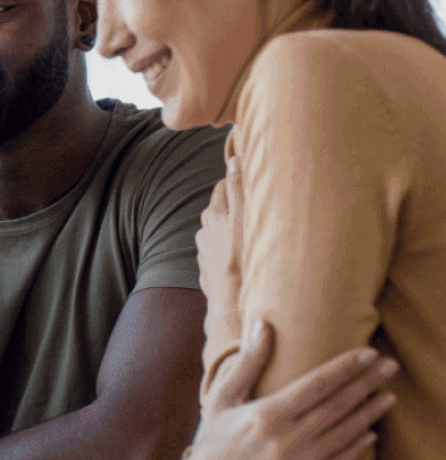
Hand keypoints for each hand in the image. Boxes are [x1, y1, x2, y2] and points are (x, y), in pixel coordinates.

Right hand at [173, 321, 397, 459]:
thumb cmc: (215, 439)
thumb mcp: (224, 396)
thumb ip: (248, 362)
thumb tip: (262, 325)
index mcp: (266, 414)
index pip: (316, 384)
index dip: (345, 366)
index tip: (367, 352)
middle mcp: (285, 440)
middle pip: (336, 406)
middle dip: (366, 383)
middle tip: (390, 366)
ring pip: (343, 434)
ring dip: (370, 413)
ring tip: (389, 397)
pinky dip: (357, 447)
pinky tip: (371, 433)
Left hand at [196, 156, 243, 333]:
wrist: (231, 300)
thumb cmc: (240, 256)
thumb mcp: (243, 216)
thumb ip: (238, 188)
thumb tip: (233, 159)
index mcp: (212, 215)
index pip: (223, 187)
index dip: (236, 182)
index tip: (249, 181)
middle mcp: (204, 231)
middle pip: (220, 210)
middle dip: (235, 206)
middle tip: (255, 206)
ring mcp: (204, 251)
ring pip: (219, 233)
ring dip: (232, 230)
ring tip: (251, 234)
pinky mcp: (208, 269)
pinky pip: (220, 253)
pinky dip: (229, 251)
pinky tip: (242, 257)